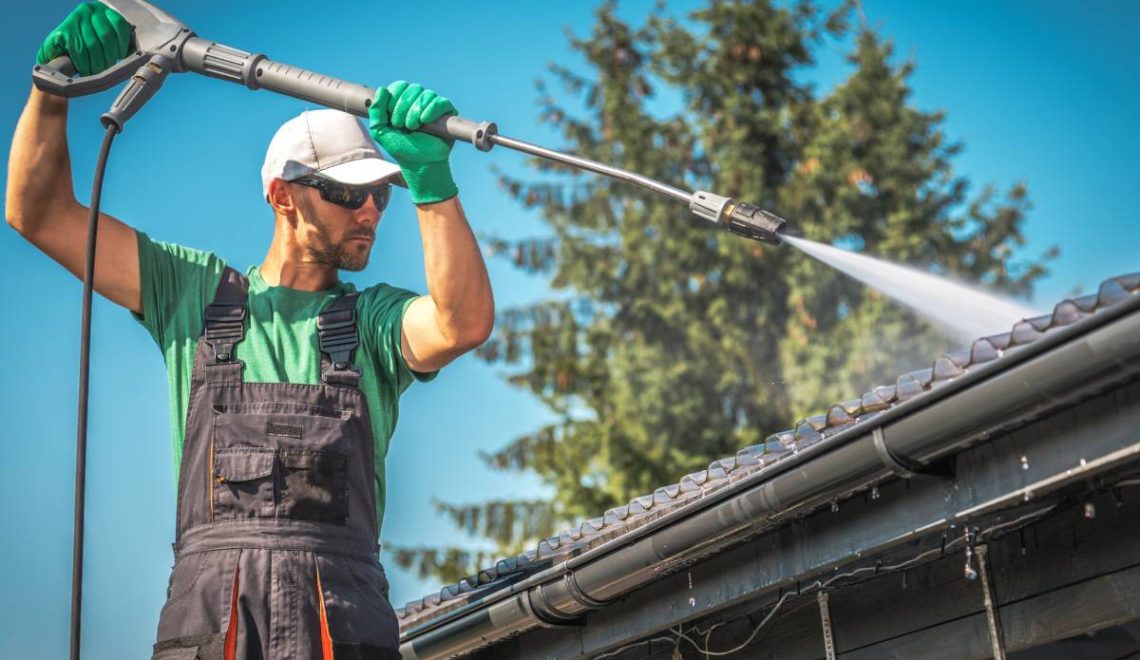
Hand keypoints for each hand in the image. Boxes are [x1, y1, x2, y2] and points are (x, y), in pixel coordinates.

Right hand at [36, 2, 131, 77]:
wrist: (55, 55)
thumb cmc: (85, 49)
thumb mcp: (104, 40)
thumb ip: (119, 41)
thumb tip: (136, 52)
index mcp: (103, 11)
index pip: (120, 24)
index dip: (123, 43)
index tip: (121, 56)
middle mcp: (89, 10)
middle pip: (107, 37)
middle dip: (109, 57)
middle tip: (107, 69)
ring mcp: (75, 19)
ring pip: (93, 45)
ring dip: (97, 63)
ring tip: (96, 72)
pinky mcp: (63, 30)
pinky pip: (78, 50)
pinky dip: (84, 63)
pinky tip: (85, 69)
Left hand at [369, 81, 458, 204]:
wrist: (420, 164)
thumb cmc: (401, 148)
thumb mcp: (380, 131)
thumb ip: (376, 111)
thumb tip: (382, 89)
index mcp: (403, 102)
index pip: (400, 86)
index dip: (395, 98)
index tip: (392, 118)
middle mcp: (419, 101)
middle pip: (413, 88)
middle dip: (404, 107)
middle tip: (402, 126)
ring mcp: (434, 107)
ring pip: (427, 94)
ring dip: (416, 111)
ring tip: (414, 128)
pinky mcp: (447, 114)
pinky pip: (441, 102)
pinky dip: (431, 110)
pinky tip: (425, 122)